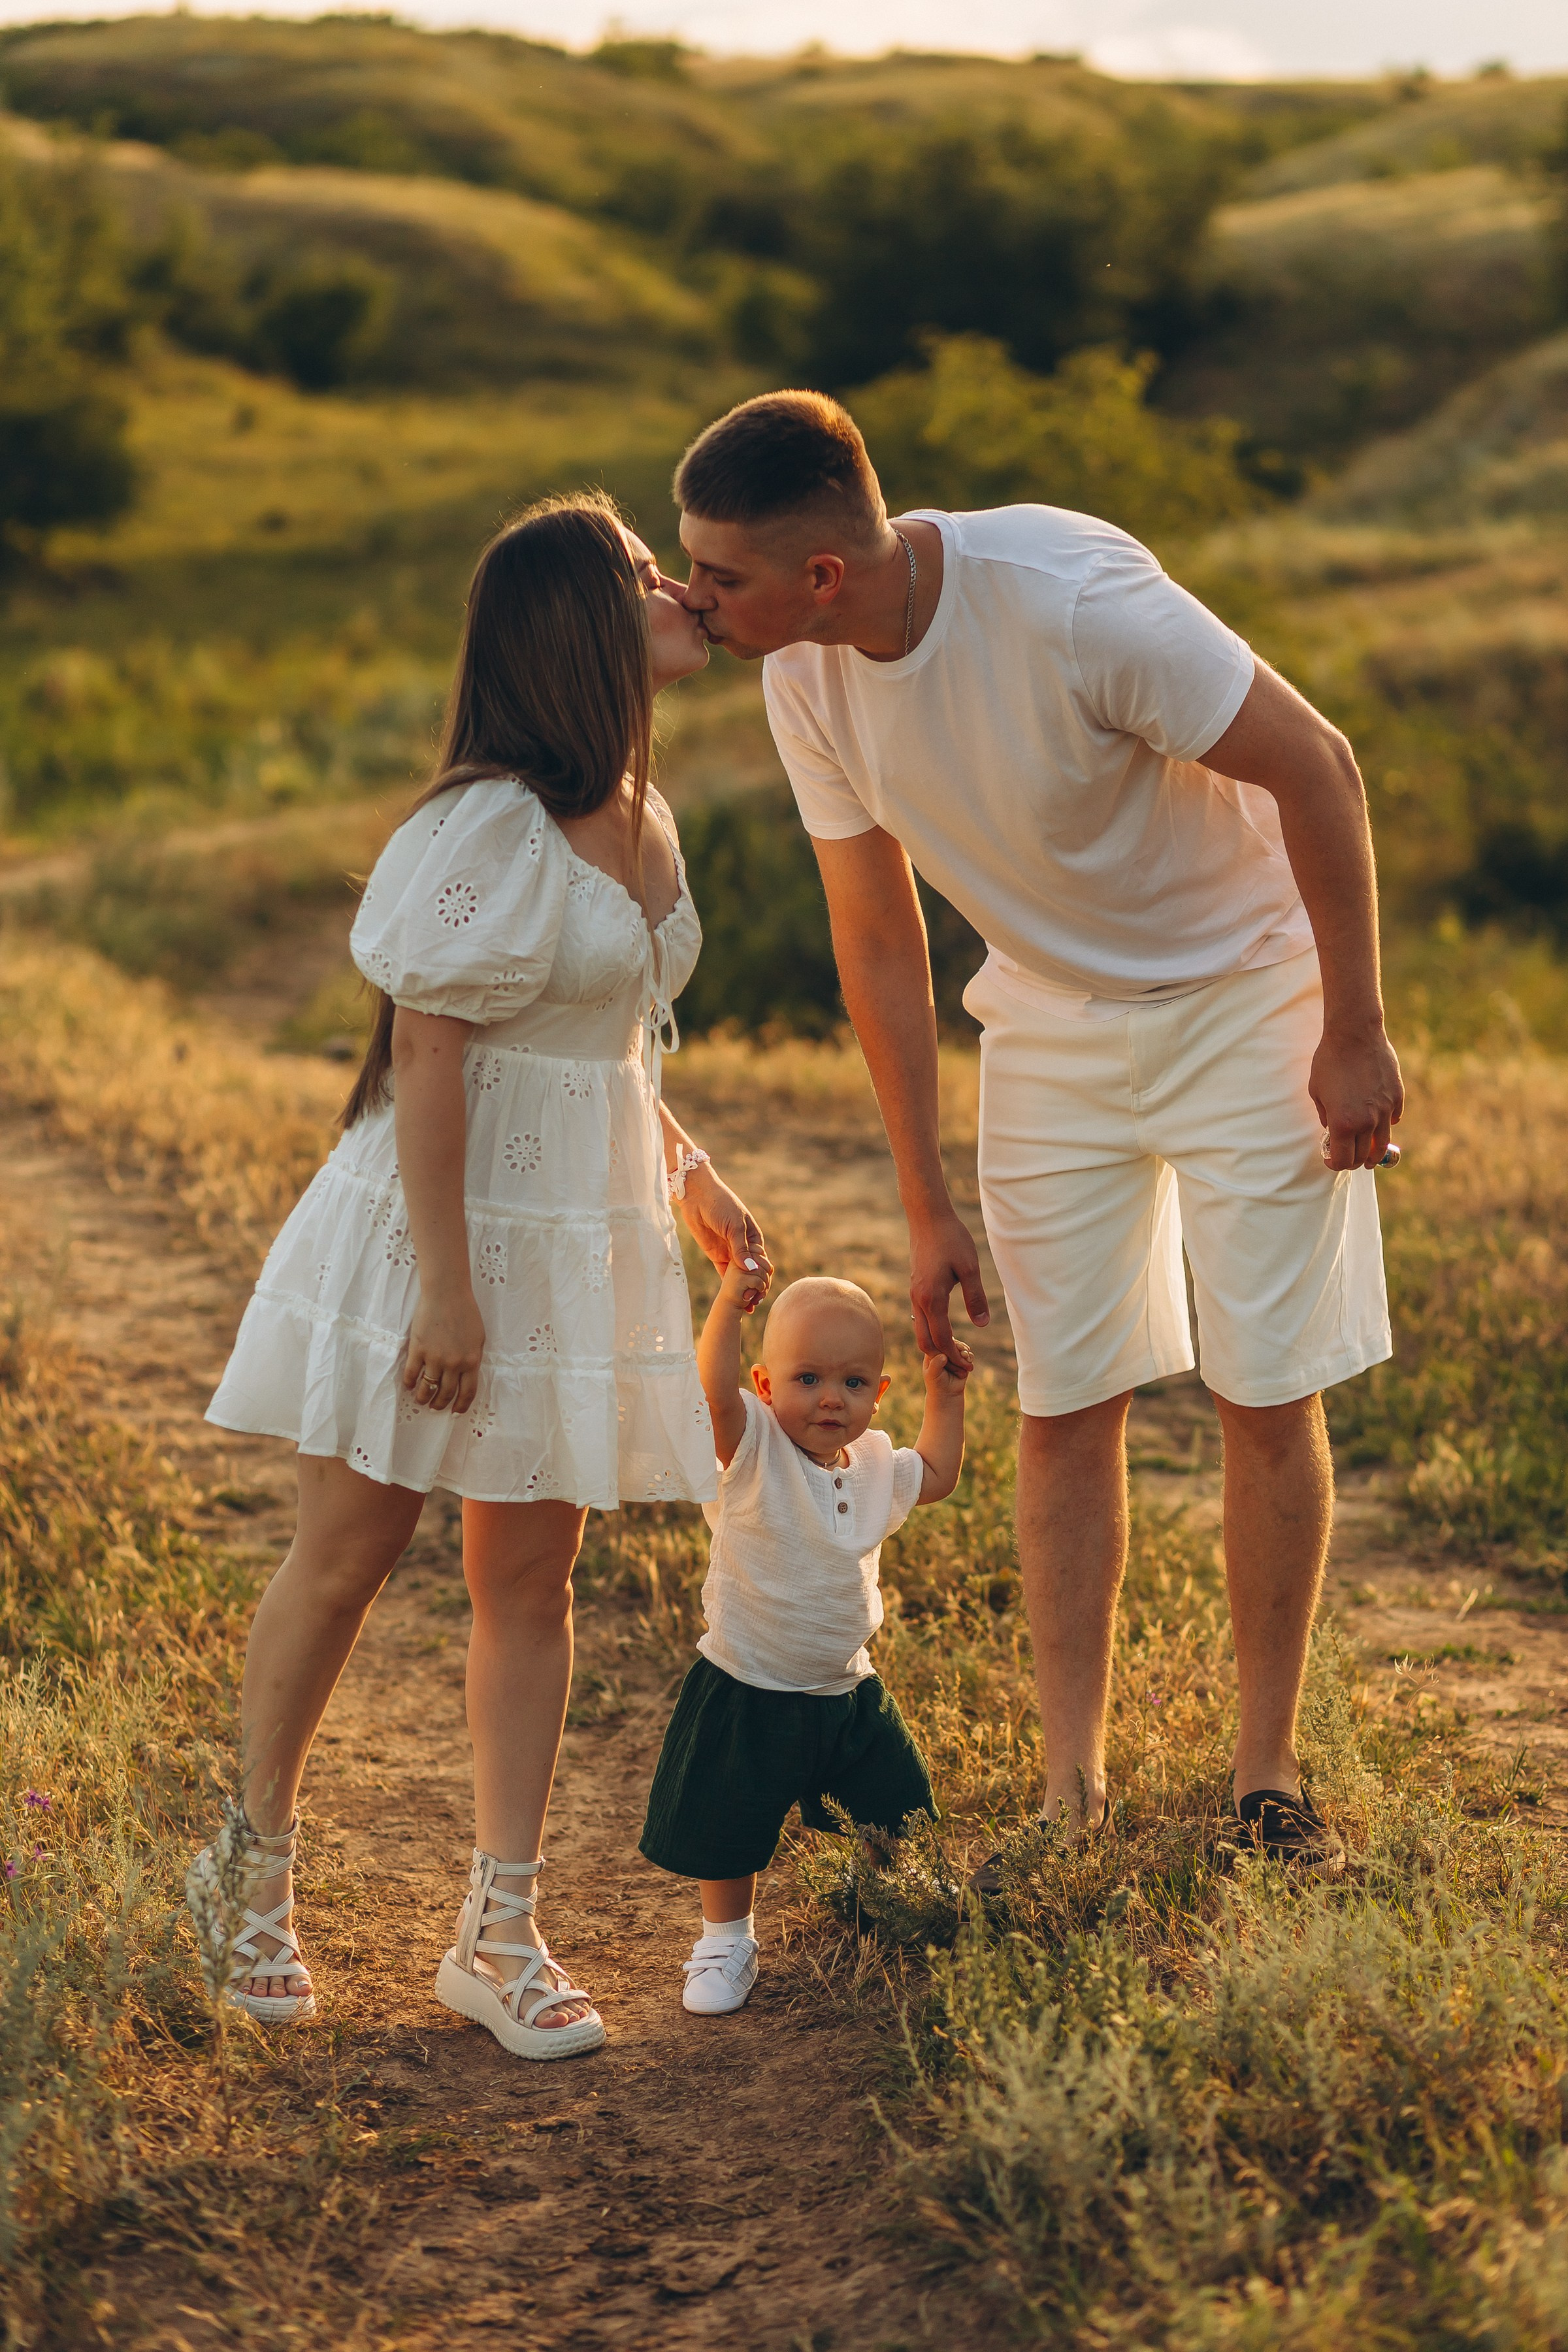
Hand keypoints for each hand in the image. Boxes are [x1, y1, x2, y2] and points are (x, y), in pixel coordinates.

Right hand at [403, 1286, 485, 1412]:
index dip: (461, 1405)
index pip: (468, 1392)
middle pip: (446, 1393)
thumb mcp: (479, 1338)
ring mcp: (435, 1357)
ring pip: (428, 1387)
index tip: (456, 1411)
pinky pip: (411, 1373)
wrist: (447, 1294)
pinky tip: (409, 1386)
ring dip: (423, 1398)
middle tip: (435, 1407)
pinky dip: (409, 1383)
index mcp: (471, 1361)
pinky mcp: (418, 1349)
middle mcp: (454, 1364)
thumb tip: (467, 1375)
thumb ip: (473, 1358)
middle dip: (440, 1404)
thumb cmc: (466, 1312)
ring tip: (421, 1400)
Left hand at [679, 1165, 772, 1303]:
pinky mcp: (716, 1255)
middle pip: (752, 1271)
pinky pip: (725, 1274)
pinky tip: (734, 1299)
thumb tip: (752, 1270)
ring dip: (743, 1290)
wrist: (697, 1196)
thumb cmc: (721, 1204)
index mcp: (753, 1237)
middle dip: (755, 1287)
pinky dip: (729, 1286)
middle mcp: (743, 1246)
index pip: (762, 1261)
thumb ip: (741, 1249)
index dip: (763, 1276)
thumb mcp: (734, 1226)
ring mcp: (730, 1252)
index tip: (762, 1289)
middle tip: (755, 1302)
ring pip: (739, 1275)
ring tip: (747, 1306)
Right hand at [718, 1252, 770, 1316]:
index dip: (767, 1269)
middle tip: (761, 1289)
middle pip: (765, 1263)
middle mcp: (738, 1260)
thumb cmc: (743, 1291)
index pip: (763, 1257)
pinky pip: (759, 1281)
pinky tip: (751, 1295)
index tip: (762, 1280)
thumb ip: (763, 1269)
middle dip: (767, 1278)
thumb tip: (771, 1268)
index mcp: (741, 1257)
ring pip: (763, 1272)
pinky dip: (759, 1290)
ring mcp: (738, 1268)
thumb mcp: (755, 1277)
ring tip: (756, 1292)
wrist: (728, 1305)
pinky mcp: (740, 1278)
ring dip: (764, 1285)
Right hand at [910, 1208, 988, 1364]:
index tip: (969, 1366)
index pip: (942, 1339)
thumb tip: (982, 1325)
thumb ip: (976, 1298)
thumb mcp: (970, 1268)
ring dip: (937, 1345)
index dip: (955, 1356)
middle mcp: (919, 1300)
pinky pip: (921, 1318)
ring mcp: (915, 1294)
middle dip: (943, 1358)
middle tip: (962, 1365)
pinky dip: (932, 1331)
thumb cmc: (951, 1239)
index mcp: (932, 1299)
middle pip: (925, 1342)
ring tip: (957, 1351)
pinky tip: (948, 1330)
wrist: (928, 1218)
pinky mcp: (916, 1288)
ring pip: (921, 1330)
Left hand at [923, 1342, 972, 1399]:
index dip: (947, 1342)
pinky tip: (969, 1359)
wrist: (946, 1394)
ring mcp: (953, 1356)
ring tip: (965, 1356)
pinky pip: (967, 1355)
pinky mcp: (962, 1362)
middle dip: (958, 1346)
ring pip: (961, 1347)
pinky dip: (969, 1356)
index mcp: (932, 1352)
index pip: (939, 1341)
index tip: (952, 1346)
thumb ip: (936, 1364)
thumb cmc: (936, 1384)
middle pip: (952, 1342)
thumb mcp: (933, 1374)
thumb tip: (944, 1356)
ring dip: (965, 1350)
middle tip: (962, 1350)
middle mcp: (943, 1352)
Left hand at [1310, 1022, 1403, 1170]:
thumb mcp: (1317, 1092)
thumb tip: (1332, 1131)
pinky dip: (1386, 1126)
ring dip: (1373, 1153)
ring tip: (1369, 1156)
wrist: (1355, 1035)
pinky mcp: (1397, 1097)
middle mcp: (1367, 1122)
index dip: (1335, 1165)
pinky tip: (1379, 1123)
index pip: (1343, 1161)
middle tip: (1348, 1158)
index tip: (1331, 1160)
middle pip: (1363, 1157)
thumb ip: (1325, 1116)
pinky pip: (1394, 1120)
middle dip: (1354, 1162)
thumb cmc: (1329, 1061)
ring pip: (1382, 1144)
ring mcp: (1385, 1110)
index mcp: (1343, 1124)